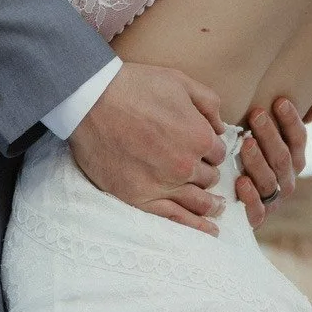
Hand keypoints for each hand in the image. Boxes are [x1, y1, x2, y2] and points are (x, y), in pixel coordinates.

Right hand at [69, 62, 227, 233]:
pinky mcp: (140, 198)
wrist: (91, 101)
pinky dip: (194, 226)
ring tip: (216, 208)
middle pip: (208, 177)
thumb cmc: (134, 87)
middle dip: (206, 172)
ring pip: (198, 201)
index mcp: (199, 137)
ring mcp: (163, 185)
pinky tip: (208, 230)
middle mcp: (186, 165)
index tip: (200, 148)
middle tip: (200, 171)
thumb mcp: (180, 81)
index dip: (210, 149)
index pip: (218, 153)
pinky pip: (174, 218)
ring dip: (210, 204)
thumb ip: (208, 103)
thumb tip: (220, 126)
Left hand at [233, 90, 311, 228]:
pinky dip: (250, 197)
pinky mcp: (256, 218)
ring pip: (269, 180)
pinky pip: (257, 210)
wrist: (236, 202)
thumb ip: (296, 119)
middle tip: (256, 114)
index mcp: (295, 159)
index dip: (291, 120)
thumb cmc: (258, 160)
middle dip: (270, 134)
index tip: (279, 101)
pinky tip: (240, 182)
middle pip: (283, 157)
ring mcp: (273, 199)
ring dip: (258, 162)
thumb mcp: (275, 138)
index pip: (298, 139)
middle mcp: (287, 179)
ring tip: (246, 144)